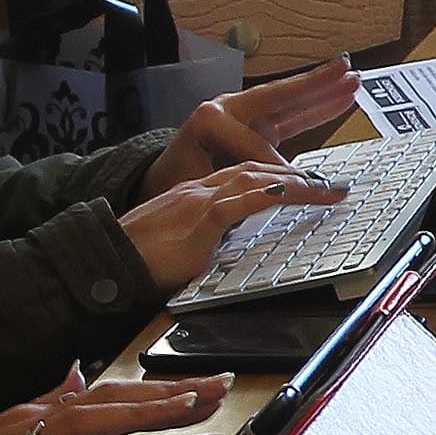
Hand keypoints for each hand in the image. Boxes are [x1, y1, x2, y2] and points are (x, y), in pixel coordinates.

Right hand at [120, 160, 344, 292]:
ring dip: (295, 182)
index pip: (244, 176)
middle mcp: (198, 191)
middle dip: (297, 174)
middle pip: (256, 169)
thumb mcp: (179, 249)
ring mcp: (196, 202)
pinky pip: (236, 202)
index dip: (278, 176)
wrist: (104, 264)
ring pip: (253, 178)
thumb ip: (204, 243)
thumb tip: (228, 252)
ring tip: (325, 189)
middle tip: (331, 184)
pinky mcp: (196, 220)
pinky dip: (265, 194)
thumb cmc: (136, 263)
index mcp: (193, 195)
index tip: (307, 183)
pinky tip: (288, 191)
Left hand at [149, 62, 363, 194]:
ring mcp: (246, 115)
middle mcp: (230, 109)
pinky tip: (341, 97)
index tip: (298, 186)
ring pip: (290, 101)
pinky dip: (317, 107)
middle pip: (279, 96)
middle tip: (343, 71)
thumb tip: (263, 195)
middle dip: (313, 85)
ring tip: (352, 78)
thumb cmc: (177, 183)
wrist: (165, 181)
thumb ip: (228, 186)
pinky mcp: (258, 125)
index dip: (277, 166)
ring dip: (322, 90)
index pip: (255, 144)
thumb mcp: (196, 186)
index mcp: (211, 120)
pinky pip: (292, 114)